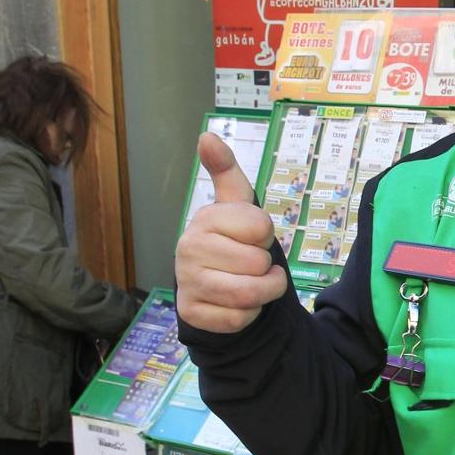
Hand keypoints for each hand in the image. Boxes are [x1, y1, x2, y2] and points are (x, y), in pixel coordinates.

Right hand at [174, 133, 286, 332]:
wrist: (215, 292)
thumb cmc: (232, 245)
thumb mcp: (236, 208)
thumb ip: (227, 173)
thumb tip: (207, 135)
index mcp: (205, 219)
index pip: (261, 227)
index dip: (266, 235)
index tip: (252, 237)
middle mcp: (188, 248)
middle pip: (258, 262)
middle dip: (267, 268)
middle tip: (252, 265)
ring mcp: (187, 282)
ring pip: (250, 293)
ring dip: (265, 293)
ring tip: (255, 284)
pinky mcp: (192, 314)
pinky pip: (239, 318)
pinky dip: (249, 315)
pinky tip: (237, 305)